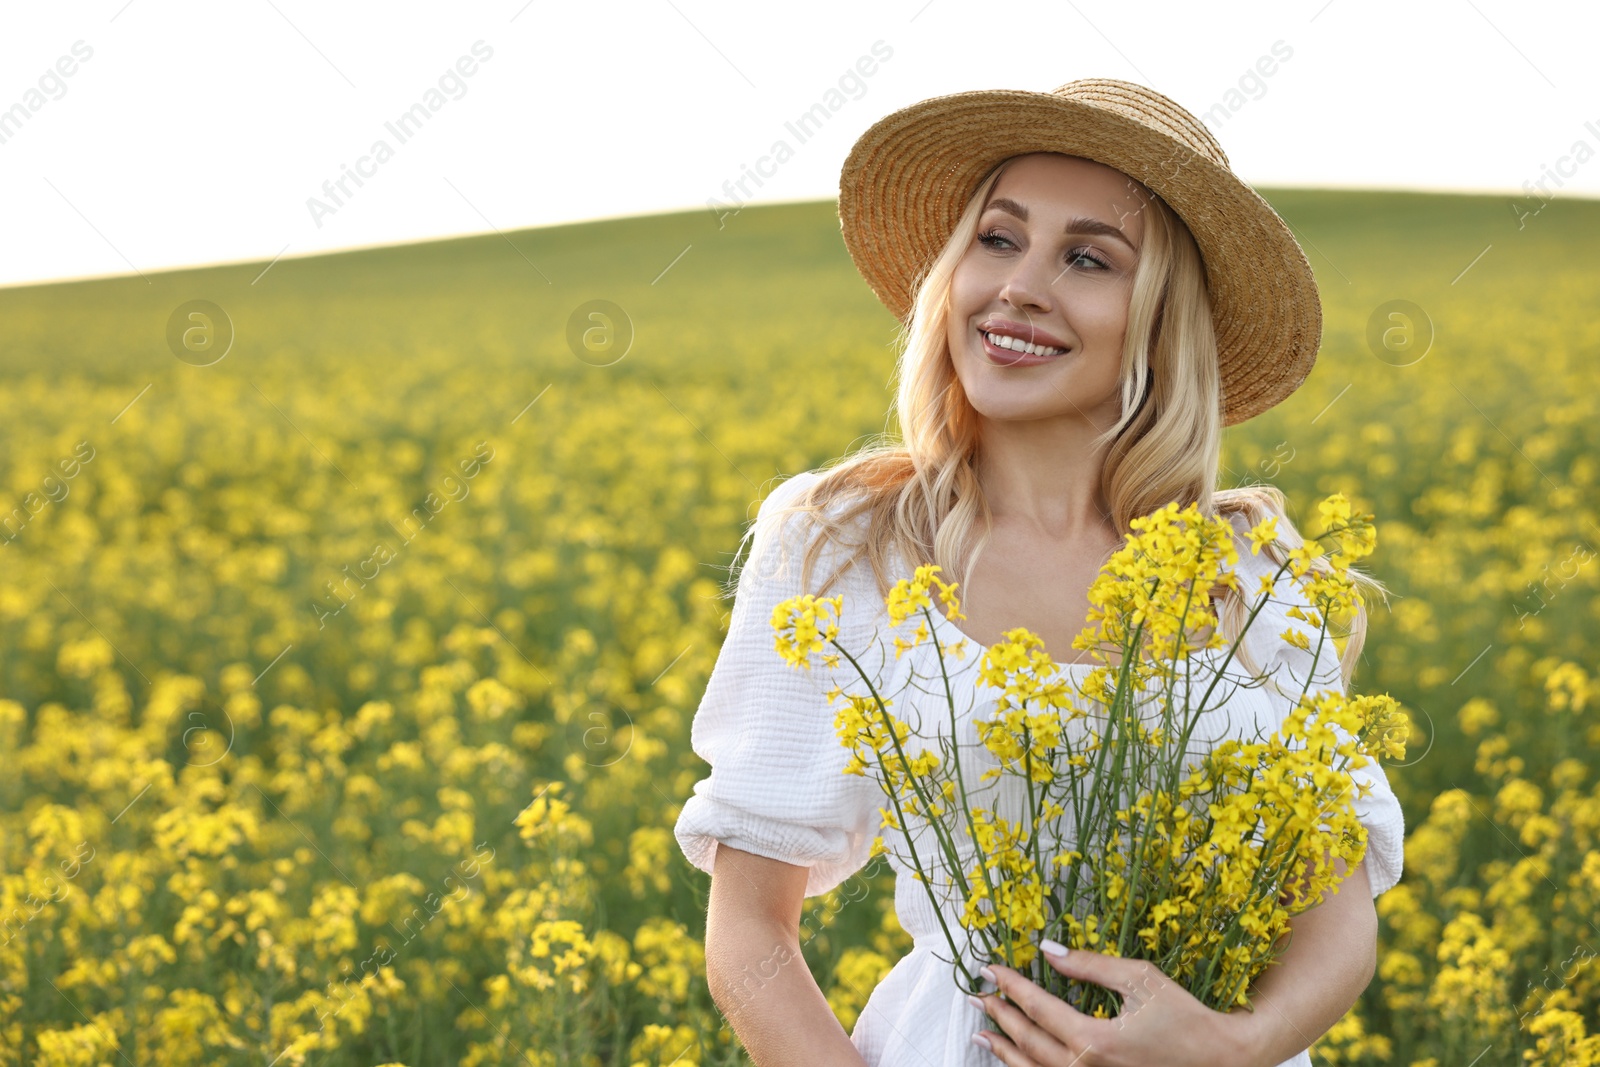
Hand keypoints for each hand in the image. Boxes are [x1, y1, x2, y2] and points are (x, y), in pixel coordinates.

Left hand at [969, 945, 1264, 1066]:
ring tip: (982, 1034)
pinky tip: (1016, 1060)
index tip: (989, 969)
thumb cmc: (1186, 1017)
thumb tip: (1048, 949)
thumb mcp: (1139, 980)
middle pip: (1028, 1041)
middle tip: (976, 996)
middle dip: (999, 1016)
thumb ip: (1090, 966)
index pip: (1038, 1008)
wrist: (1221, 1060)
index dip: (1010, 986)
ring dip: (1005, 1051)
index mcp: (1095, 1040)